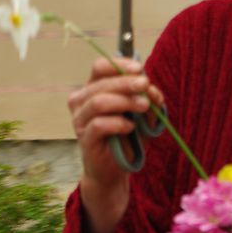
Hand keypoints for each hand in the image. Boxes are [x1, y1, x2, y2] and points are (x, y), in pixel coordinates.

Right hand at [68, 56, 164, 232]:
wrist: (117, 167)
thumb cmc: (129, 135)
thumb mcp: (144, 113)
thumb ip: (147, 97)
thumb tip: (151, 88)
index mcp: (94, 88)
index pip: (100, 67)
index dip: (119, 64)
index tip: (140, 68)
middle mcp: (82, 101)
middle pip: (101, 83)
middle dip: (126, 82)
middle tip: (146, 85)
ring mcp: (80, 120)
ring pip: (98, 101)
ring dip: (125, 101)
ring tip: (143, 106)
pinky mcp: (84, 139)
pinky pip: (99, 124)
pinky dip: (119, 123)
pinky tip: (130, 127)